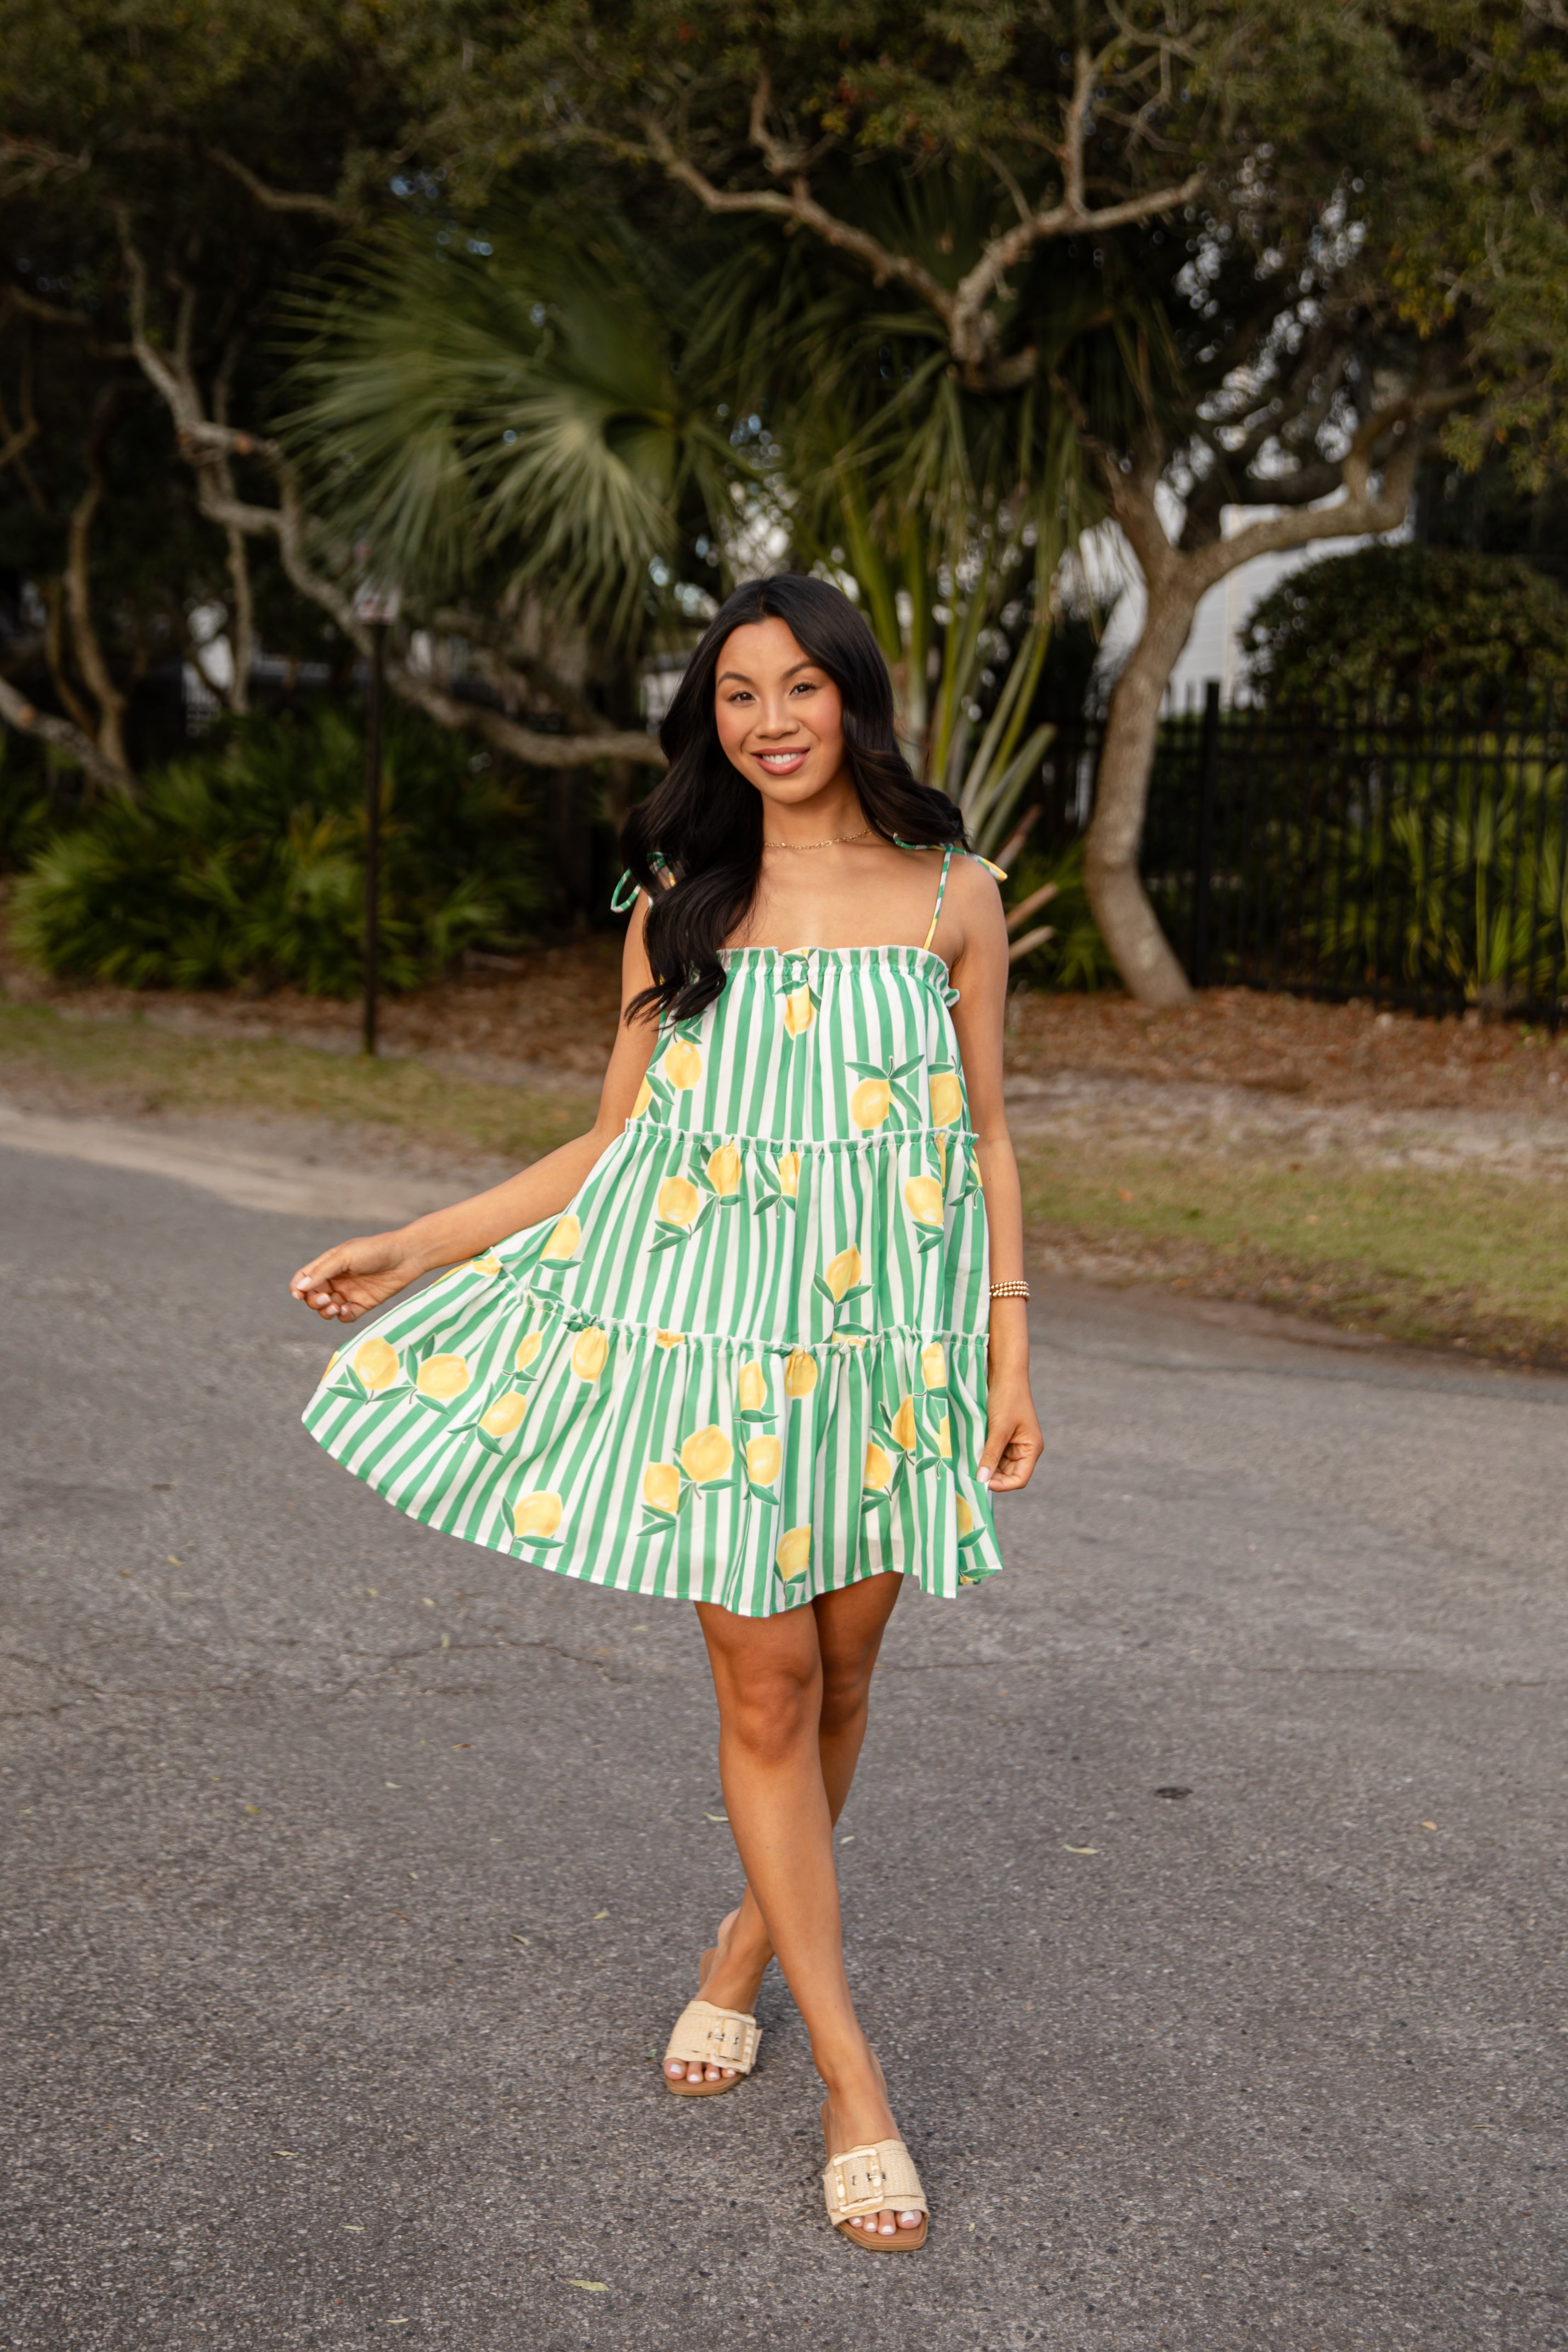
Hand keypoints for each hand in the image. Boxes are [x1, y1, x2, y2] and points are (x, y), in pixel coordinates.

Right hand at [289, 1231, 424, 1324]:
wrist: (406, 1256)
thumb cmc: (375, 1250)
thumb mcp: (345, 1257)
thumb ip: (321, 1272)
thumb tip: (299, 1288)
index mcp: (329, 1264)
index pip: (305, 1278)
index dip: (297, 1288)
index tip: (298, 1295)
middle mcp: (337, 1279)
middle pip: (313, 1296)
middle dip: (314, 1301)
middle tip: (327, 1299)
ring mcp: (350, 1292)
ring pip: (328, 1308)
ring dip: (326, 1311)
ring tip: (336, 1307)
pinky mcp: (364, 1303)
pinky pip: (347, 1316)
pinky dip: (343, 1317)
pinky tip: (347, 1311)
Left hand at [978, 1375, 1042, 1493]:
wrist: (1005, 1373)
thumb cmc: (1007, 1398)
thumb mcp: (998, 1429)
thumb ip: (991, 1455)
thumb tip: (982, 1480)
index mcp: (1032, 1448)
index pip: (1020, 1479)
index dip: (1003, 1485)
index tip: (982, 1483)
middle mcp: (1025, 1449)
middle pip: (1008, 1474)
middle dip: (992, 1476)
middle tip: (971, 1475)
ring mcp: (1013, 1443)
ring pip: (999, 1465)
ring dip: (986, 1466)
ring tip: (970, 1464)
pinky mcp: (1002, 1436)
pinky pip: (993, 1453)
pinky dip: (983, 1456)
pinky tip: (971, 1454)